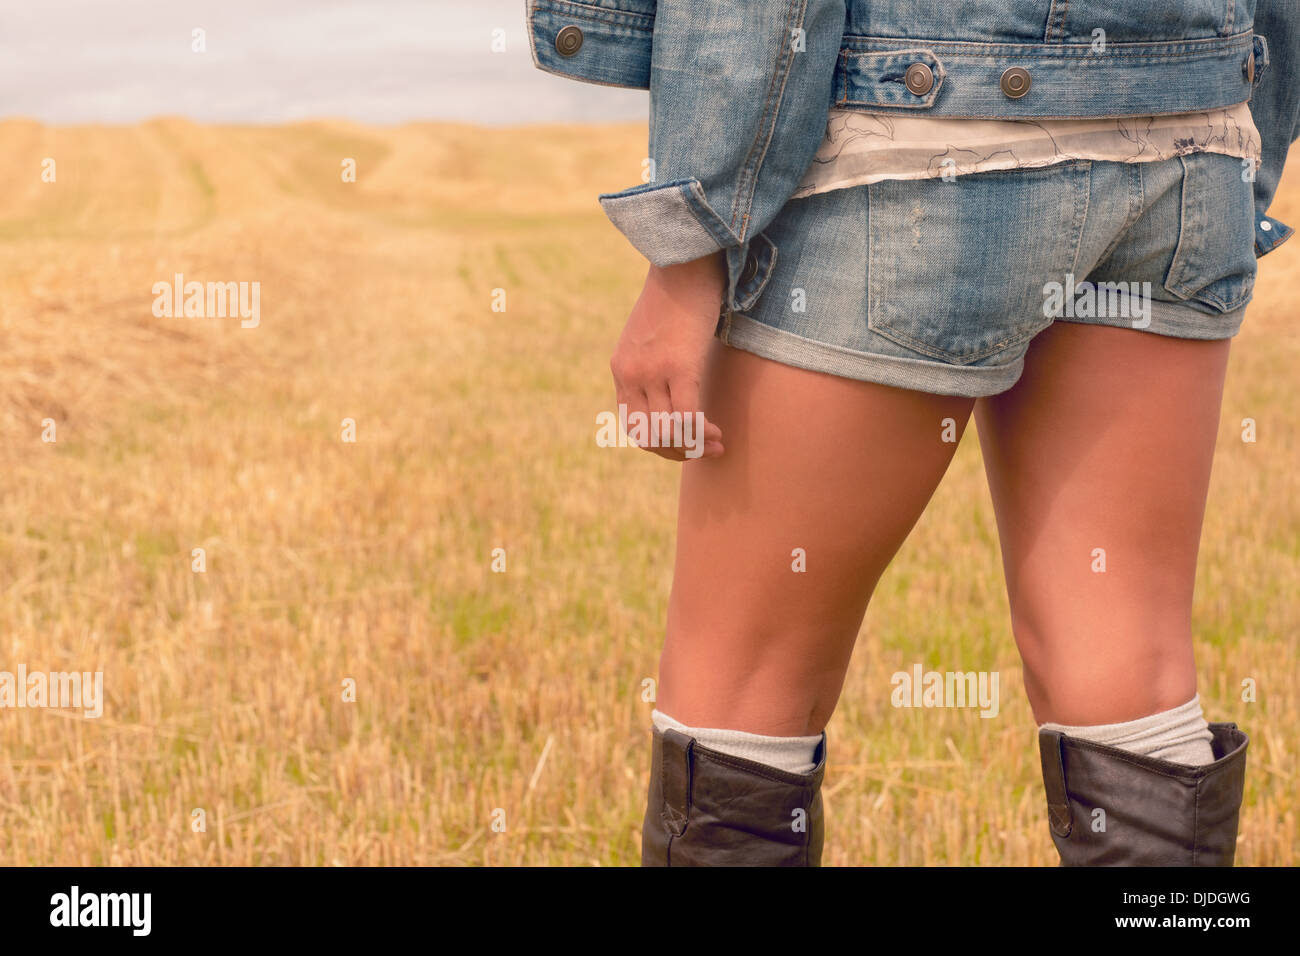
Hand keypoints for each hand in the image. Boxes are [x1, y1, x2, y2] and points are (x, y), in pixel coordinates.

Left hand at [609, 252, 726, 460]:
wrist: (687, 263)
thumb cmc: (679, 296)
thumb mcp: (652, 335)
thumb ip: (652, 362)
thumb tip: (671, 389)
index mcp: (621, 368)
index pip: (632, 425)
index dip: (660, 443)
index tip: (685, 443)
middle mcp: (630, 374)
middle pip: (647, 435)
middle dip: (677, 451)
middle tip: (705, 450)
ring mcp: (652, 372)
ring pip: (668, 431)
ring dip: (695, 444)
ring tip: (718, 442)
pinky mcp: (678, 366)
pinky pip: (687, 417)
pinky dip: (702, 432)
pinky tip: (718, 432)